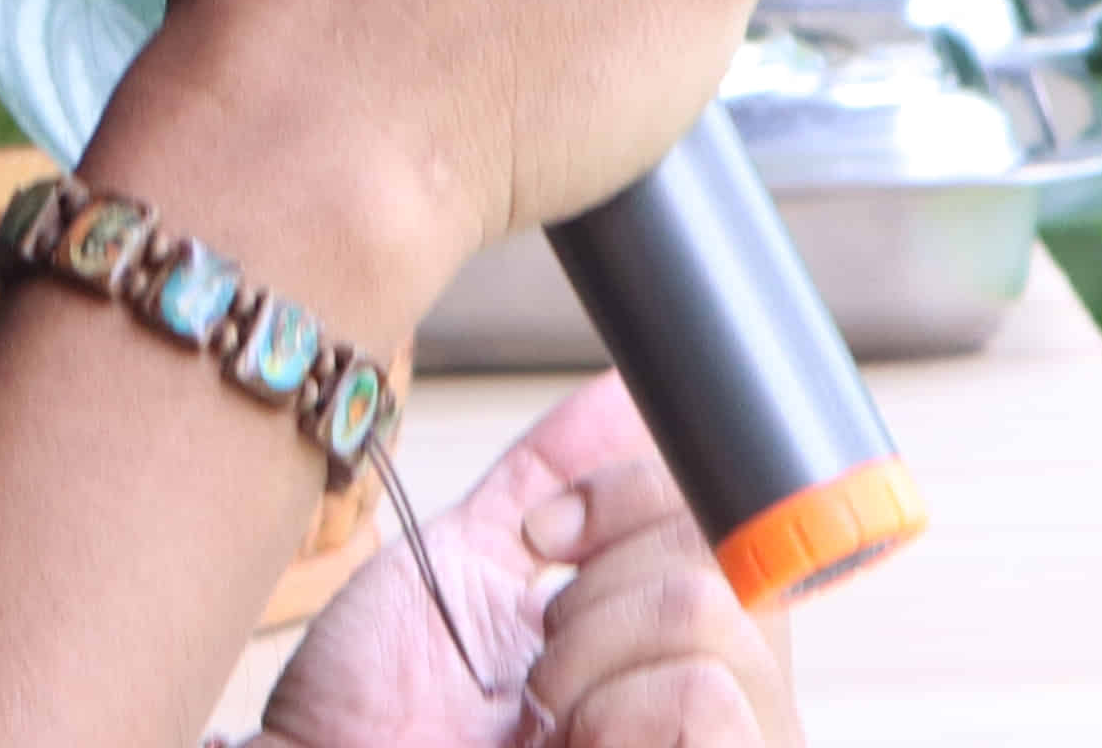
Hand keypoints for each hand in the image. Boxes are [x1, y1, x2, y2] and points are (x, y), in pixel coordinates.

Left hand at [249, 381, 797, 747]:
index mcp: (660, 639)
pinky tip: (572, 743)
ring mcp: (714, 741)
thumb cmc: (369, 710)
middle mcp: (703, 693)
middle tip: (534, 651)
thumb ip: (547, 477)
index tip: (542, 534)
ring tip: (540, 710)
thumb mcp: (461, 566)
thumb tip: (620, 389)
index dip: (638, 495)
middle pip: (732, 556)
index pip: (728, 519)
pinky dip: (618, 707)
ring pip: (721, 617)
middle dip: (603, 581)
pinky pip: (710, 701)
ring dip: (595, 649)